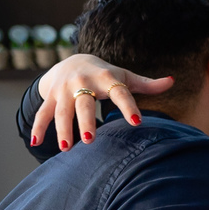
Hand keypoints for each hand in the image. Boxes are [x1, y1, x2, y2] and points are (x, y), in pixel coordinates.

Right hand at [33, 54, 173, 149]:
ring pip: (61, 111)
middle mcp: (82, 83)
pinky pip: (43, 113)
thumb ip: (148, 84)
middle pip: (84, 103)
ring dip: (62, 129)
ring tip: (67, 148)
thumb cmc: (107, 75)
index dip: (128, 106)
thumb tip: (172, 81)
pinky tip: (36, 143)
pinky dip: (39, 127)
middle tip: (91, 140)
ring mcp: (64, 90)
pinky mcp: (51, 97)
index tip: (137, 121)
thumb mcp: (126, 77)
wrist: (73, 61)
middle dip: (85, 121)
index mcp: (106, 78)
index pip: (120, 93)